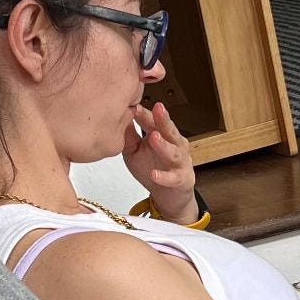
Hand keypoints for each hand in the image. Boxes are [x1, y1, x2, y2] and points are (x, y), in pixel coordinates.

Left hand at [123, 101, 198, 222]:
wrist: (169, 193)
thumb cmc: (151, 167)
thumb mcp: (134, 150)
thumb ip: (128, 135)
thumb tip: (118, 118)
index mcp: (162, 135)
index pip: (153, 121)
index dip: (145, 114)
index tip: (134, 105)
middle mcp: (174, 145)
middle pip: (169, 130)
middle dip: (163, 119)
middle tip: (157, 108)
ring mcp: (179, 162)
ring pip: (173, 152)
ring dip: (164, 145)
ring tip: (154, 138)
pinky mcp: (181, 179)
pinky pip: (173, 178)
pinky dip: (164, 177)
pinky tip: (155, 175)